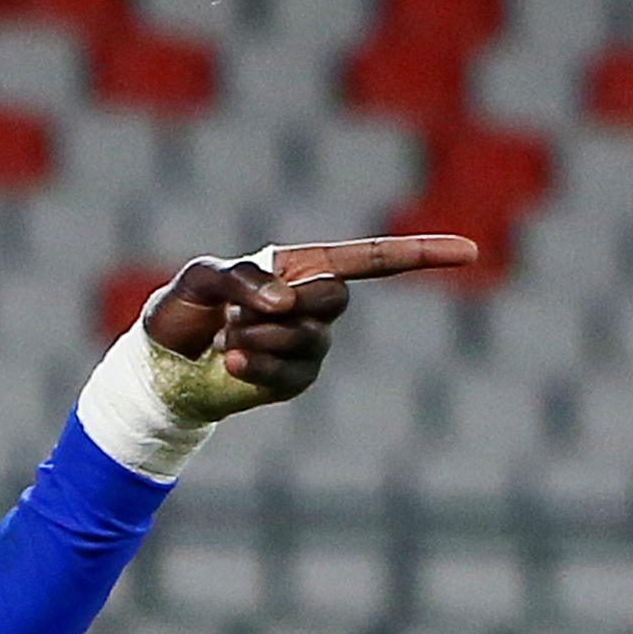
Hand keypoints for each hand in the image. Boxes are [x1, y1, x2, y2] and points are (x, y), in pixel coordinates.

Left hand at [139, 235, 479, 419]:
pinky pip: (292, 373)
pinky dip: (259, 365)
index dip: (421, 255)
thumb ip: (239, 277)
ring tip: (228, 338)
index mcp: (301, 266)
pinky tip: (232, 362)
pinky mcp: (295, 381)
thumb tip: (286, 302)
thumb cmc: (182, 311)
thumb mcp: (200, 279)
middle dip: (293, 303)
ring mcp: (309, 345)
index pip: (372, 259)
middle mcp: (312, 303)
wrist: (162, 366)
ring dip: (261, 336)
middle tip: (241, 311)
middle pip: (338, 297)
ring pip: (310, 338)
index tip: (470, 252)